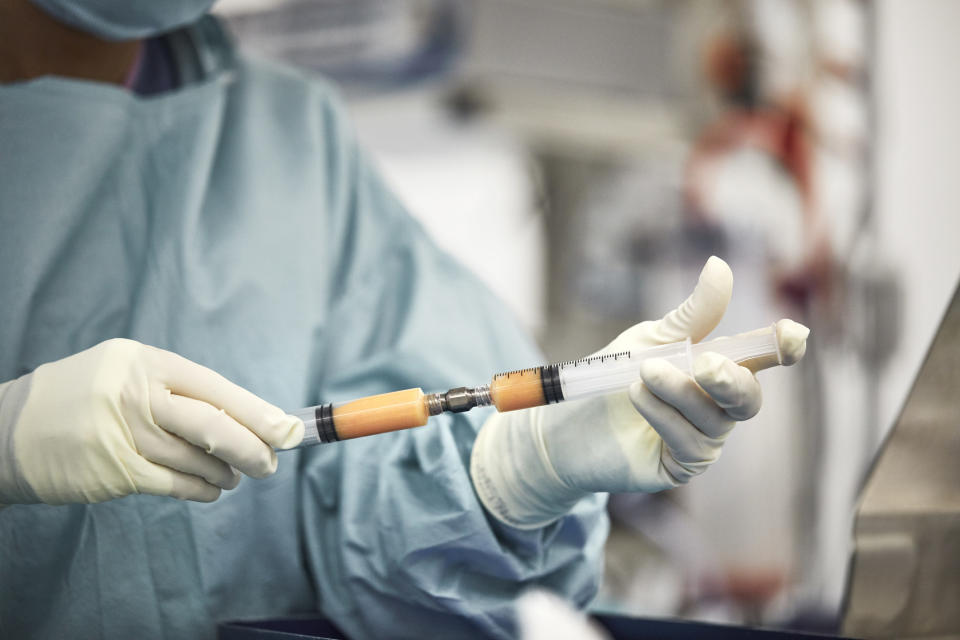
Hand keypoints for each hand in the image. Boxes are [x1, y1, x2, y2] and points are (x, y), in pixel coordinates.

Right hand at [0, 339, 302, 504]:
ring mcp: (121, 434)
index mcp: (144, 362)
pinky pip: (173, 485)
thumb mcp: (126, 372)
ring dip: (226, 471)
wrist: (8, 429)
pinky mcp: (112, 471)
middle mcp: (134, 394)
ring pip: (195, 458)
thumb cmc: (82, 398)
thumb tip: (245, 415)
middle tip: (273, 461)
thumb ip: (177, 389)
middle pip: (211, 424)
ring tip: (238, 475)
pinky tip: (212, 490)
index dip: (256, 410)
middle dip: (252, 445)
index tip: (289, 428)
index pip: (213, 387)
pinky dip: (201, 490)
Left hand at [470, 257, 808, 528]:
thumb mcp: (650, 339)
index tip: (793, 334)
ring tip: (642, 373)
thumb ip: (690, 314)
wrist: (564, 420)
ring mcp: (702, 440)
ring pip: (714, 419)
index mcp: (716, 369)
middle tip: (704, 362)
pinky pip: (689, 442)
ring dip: (679, 391)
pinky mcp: (679, 466)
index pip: (760, 360)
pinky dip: (663, 415)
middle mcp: (718, 408)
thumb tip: (719, 265)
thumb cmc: (611, 376)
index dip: (781, 348)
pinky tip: (636, 397)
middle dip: (731, 379)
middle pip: (748, 398)